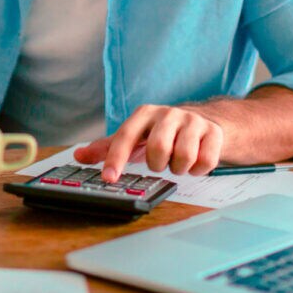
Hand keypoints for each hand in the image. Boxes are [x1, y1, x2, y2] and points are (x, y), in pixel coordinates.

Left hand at [74, 104, 223, 180]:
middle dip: (158, 164)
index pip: (125, 136)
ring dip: (179, 168)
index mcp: (145, 114)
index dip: (115, 159)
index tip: (108, 178)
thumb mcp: (135, 137)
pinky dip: (199, 170)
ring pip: (183, 157)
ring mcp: (193, 121)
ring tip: (178, 162)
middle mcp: (168, 114)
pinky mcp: (214, 132)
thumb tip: (78, 155)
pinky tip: (196, 162)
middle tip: (161, 163)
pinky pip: (205, 162)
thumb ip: (107, 147)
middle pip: (158, 149)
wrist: (206, 122)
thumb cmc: (163, 132)